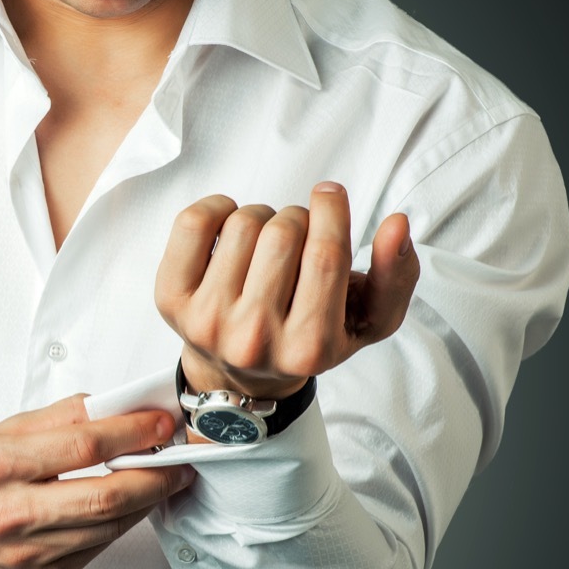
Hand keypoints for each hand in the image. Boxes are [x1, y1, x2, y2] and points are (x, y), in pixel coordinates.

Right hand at [0, 396, 195, 568]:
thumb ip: (59, 417)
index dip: (134, 433)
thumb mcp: (0, 432)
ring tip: (163, 475)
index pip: (84, 446)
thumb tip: (115, 405)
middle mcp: (11, 513)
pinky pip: (96, 546)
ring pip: (110, 525)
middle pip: (107, 495)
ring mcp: (27, 553)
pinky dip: (119, 522)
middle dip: (157, 474)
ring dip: (147, 499)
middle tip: (180, 457)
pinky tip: (128, 503)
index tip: (163, 423)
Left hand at [154, 182, 419, 400]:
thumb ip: (396, 277)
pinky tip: (228, 225)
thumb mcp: (366, 322)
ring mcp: (207, 321)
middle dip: (296, 218)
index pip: (325, 255)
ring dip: (261, 216)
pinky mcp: (171, 300)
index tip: (329, 194)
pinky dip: (216, 207)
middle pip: (283, 234)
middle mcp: (253, 339)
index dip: (331, 211)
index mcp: (308, 347)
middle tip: (296, 234)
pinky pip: (194, 223)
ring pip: (243, 223)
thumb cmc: (308, 338)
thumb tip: (398, 224)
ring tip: (265, 241)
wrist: (238, 373)